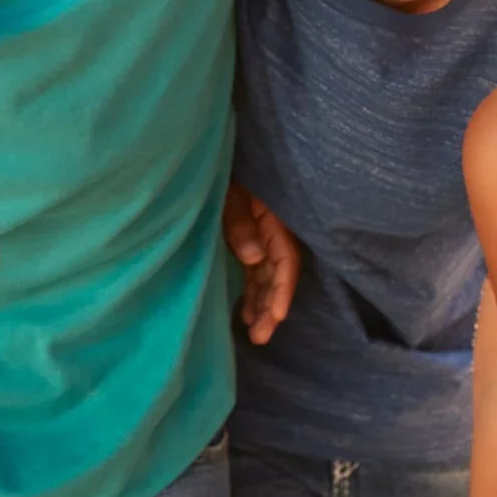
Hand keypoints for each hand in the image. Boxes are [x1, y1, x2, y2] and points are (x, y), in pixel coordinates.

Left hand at [225, 185, 299, 344]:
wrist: (210, 159)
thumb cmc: (224, 173)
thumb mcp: (230, 194)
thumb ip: (241, 224)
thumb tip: (255, 258)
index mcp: (274, 220)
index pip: (286, 260)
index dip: (283, 289)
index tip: (278, 315)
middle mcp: (271, 232)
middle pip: (278, 274)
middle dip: (272, 307)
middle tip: (261, 337)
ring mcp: (259, 237)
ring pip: (266, 277)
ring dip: (262, 304)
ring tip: (254, 332)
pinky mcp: (247, 240)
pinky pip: (255, 271)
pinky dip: (252, 292)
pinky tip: (245, 312)